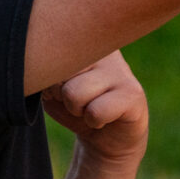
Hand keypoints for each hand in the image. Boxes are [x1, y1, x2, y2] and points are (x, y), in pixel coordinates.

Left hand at [44, 50, 147, 169]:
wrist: (109, 137)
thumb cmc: (77, 108)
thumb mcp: (53, 89)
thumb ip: (47, 77)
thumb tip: (51, 78)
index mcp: (84, 41)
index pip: (52, 57)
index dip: (49, 83)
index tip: (64, 89)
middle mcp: (104, 49)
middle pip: (59, 75)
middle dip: (62, 97)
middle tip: (80, 101)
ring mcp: (121, 69)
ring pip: (74, 94)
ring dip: (77, 111)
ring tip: (91, 108)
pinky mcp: (132, 93)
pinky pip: (95, 112)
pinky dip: (94, 122)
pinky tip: (105, 117)